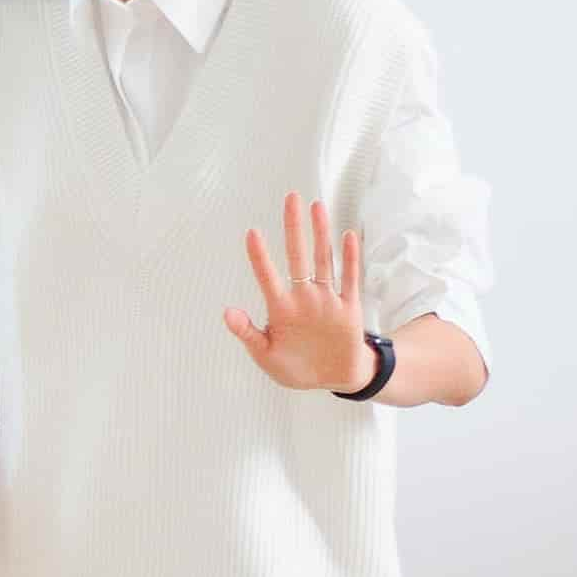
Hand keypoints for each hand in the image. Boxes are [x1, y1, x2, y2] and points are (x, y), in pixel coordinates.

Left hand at [224, 195, 374, 394]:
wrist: (333, 379)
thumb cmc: (297, 367)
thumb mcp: (266, 356)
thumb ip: (248, 333)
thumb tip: (227, 312)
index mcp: (281, 309)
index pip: (267, 277)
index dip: (260, 257)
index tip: (252, 232)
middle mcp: (303, 298)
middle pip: (298, 256)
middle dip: (294, 228)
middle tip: (290, 197)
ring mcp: (327, 301)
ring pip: (323, 261)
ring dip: (321, 234)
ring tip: (316, 207)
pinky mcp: (348, 309)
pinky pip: (349, 280)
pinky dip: (349, 259)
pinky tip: (347, 236)